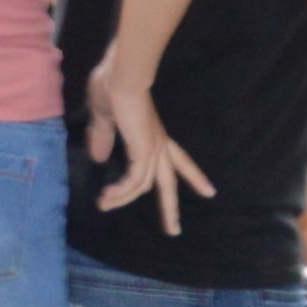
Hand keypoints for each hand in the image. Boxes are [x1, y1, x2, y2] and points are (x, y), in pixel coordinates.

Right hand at [78, 51, 208, 228]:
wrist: (122, 74)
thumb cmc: (114, 86)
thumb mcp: (105, 117)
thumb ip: (102, 137)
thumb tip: (98, 158)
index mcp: (154, 136)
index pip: (180, 161)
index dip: (193, 176)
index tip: (208, 192)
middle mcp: (158, 145)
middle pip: (170, 181)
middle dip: (170, 208)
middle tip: (173, 231)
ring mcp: (152, 148)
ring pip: (144, 186)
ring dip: (122, 199)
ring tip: (104, 205)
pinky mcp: (143, 151)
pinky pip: (134, 182)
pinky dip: (121, 191)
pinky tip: (107, 196)